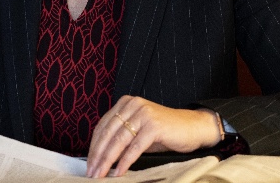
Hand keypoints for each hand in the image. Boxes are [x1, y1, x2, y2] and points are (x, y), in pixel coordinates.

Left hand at [86, 96, 220, 177]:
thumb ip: (121, 135)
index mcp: (125, 103)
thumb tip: (100, 156)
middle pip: (108, 132)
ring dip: (108, 160)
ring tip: (101, 175)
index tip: (88, 163)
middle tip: (91, 173)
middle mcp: (132, 104)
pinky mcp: (154, 125)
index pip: (103, 125)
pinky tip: (119, 172)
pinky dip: (125, 161)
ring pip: (119, 139)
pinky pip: (135, 146)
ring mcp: (143, 113)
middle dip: (98, 155)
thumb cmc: (163, 131)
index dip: (94, 146)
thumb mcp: (138, 129)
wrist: (191, 127)